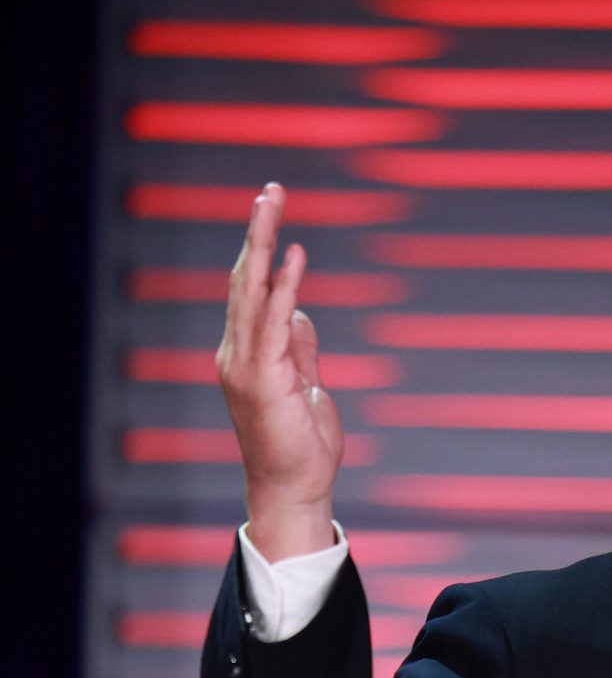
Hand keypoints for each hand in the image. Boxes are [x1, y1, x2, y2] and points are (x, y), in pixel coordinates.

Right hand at [216, 183, 343, 560]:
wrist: (296, 488)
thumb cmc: (301, 445)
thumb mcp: (307, 387)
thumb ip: (301, 349)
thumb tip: (301, 315)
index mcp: (247, 353)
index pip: (250, 291)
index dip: (260, 250)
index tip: (272, 212)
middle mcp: (238, 353)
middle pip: (244, 279)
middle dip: (257, 231)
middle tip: (270, 190)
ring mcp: (246, 364)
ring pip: (251, 290)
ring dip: (262, 243)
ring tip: (272, 201)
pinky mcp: (262, 379)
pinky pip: (273, 322)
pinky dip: (283, 286)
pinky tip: (294, 254)